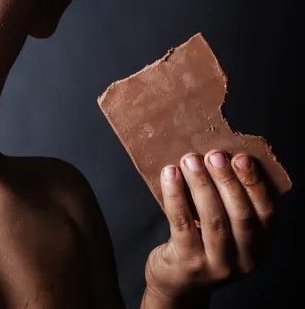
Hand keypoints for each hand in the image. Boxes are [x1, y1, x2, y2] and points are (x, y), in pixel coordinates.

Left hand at [144, 150, 276, 302]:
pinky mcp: (188, 263)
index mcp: (259, 246)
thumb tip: (219, 154)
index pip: (265, 213)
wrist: (177, 282)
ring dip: (201, 184)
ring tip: (190, 160)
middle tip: (214, 154)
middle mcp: (244, 260)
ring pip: (213, 219)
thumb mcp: (225, 229)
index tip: (241, 157)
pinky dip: (175, 195)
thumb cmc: (201, 242)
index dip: (254, 183)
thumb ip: (228, 201)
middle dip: (227, 180)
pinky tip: (169, 174)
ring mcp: (216, 265)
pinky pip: (182, 223)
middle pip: (241, 215)